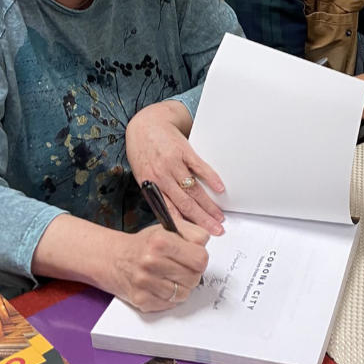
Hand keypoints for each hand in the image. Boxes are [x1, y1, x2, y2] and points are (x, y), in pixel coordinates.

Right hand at [32, 212, 208, 312]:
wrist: (112, 258)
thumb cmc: (144, 244)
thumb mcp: (167, 228)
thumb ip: (192, 232)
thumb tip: (206, 244)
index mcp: (161, 241)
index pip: (200, 258)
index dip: (199, 258)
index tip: (193, 257)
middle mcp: (151, 262)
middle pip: (194, 278)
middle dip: (192, 273)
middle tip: (181, 267)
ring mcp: (145, 283)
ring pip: (184, 293)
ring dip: (181, 286)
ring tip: (170, 276)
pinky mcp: (141, 300)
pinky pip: (170, 305)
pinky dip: (169, 297)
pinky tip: (161, 285)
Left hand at [126, 100, 224, 234]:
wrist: (144, 125)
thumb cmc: (143, 152)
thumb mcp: (143, 176)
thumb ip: (156, 194)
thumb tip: (170, 215)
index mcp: (151, 187)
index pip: (170, 212)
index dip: (184, 227)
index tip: (196, 238)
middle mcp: (162, 177)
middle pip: (186, 204)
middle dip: (203, 220)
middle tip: (216, 231)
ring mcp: (173, 164)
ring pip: (194, 190)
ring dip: (209, 205)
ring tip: (219, 216)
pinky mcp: (184, 150)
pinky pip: (200, 167)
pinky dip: (211, 178)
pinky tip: (220, 189)